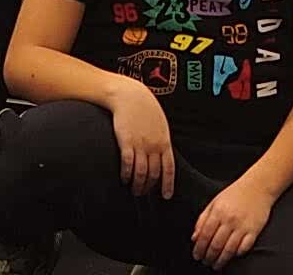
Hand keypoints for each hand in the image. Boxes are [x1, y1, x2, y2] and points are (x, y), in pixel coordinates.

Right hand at [108, 79, 174, 197]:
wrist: (130, 96)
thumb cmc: (145, 109)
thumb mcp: (160, 124)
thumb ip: (162, 141)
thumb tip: (163, 156)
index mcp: (164, 142)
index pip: (169, 169)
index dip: (168, 184)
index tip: (167, 196)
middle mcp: (154, 146)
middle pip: (154, 174)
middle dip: (149, 187)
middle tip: (144, 194)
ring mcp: (140, 144)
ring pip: (141, 173)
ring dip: (138, 185)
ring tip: (134, 190)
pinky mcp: (126, 142)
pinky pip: (127, 164)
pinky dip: (126, 174)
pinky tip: (124, 178)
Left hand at [192, 177, 275, 268]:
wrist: (258, 186)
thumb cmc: (235, 194)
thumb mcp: (215, 202)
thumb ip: (202, 219)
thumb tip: (194, 237)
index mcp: (218, 212)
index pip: (205, 235)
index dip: (199, 248)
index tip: (196, 256)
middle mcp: (230, 220)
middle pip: (216, 245)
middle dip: (208, 257)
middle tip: (206, 262)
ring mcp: (243, 226)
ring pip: (229, 250)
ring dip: (221, 260)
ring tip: (216, 265)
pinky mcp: (254, 230)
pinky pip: (244, 247)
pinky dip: (237, 254)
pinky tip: (232, 256)